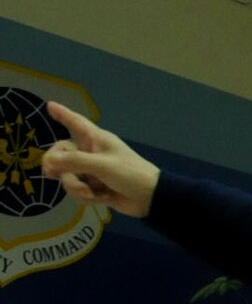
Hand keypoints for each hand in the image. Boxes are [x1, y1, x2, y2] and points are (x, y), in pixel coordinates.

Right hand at [39, 102, 159, 216]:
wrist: (150, 199)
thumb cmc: (131, 174)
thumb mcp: (102, 165)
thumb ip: (74, 161)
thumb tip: (49, 161)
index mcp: (96, 139)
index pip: (76, 122)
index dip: (63, 114)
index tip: (49, 105)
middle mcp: (90, 152)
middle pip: (60, 154)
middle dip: (58, 166)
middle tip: (51, 173)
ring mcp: (91, 170)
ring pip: (67, 176)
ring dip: (76, 187)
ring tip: (92, 193)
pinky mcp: (93, 187)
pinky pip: (77, 191)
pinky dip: (87, 197)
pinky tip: (103, 198)